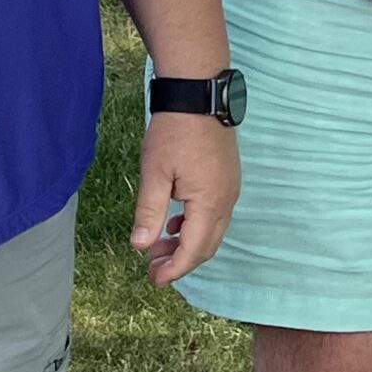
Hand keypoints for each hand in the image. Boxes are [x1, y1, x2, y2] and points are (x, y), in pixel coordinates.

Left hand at [131, 113, 239, 285]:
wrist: (198, 93)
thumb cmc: (174, 130)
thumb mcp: (155, 172)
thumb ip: (149, 212)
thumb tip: (140, 246)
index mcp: (210, 202)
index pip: (194, 250)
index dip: (174, 269)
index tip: (153, 279)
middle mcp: (227, 200)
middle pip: (207, 245)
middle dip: (181, 261)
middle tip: (153, 268)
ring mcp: (231, 188)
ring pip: (213, 231)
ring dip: (187, 243)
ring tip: (158, 244)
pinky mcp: (228, 177)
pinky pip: (215, 214)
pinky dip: (196, 226)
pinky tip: (175, 222)